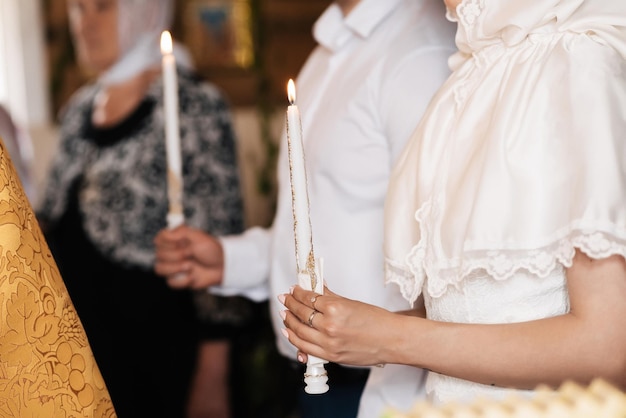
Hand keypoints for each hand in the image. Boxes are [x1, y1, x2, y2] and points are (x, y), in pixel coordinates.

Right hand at [153, 225, 224, 288]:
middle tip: (190, 254)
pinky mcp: (177, 279)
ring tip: (190, 266)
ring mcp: (172, 267)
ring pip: (160, 269)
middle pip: (159, 255)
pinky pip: (170, 282)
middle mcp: (170, 253)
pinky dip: (182, 280)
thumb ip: (181, 231)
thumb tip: (165, 233)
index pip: (158, 239)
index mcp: (174, 240)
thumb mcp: (198, 236)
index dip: (168, 242)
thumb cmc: (211, 249)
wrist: (222, 266)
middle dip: (176, 255)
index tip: (181, 242)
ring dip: (175, 268)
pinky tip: (192, 276)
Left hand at [279, 285, 400, 366]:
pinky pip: (306, 349)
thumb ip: (330, 296)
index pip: (308, 298)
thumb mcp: (351, 303)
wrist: (392, 340)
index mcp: (335, 308)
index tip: (293, 289)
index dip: (298, 293)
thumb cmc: (377, 320)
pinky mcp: (331, 356)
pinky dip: (295, 340)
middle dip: (290, 305)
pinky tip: (289, 333)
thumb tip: (316, 288)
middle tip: (284, 298)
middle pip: (301, 314)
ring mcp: (328, 343)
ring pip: (299, 332)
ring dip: (289, 322)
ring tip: (284, 314)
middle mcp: (329, 326)